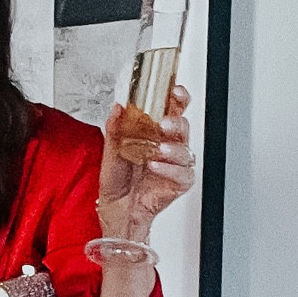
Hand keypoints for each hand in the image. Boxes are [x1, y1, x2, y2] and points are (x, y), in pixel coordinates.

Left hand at [98, 85, 194, 244]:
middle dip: (176, 122)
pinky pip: (183, 174)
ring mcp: (175, 165)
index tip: (175, 89)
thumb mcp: (111, 149)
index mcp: (155, 132)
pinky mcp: (178, 183)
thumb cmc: (117, 179)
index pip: (172, 109)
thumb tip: (118, 107)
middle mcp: (167, 146)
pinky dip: (170, 169)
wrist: (116, 207)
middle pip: (183, 127)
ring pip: (186, 151)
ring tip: (158, 150)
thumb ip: (115, 127)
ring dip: (173, 149)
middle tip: (163, 124)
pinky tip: (156, 166)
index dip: (178, 98)